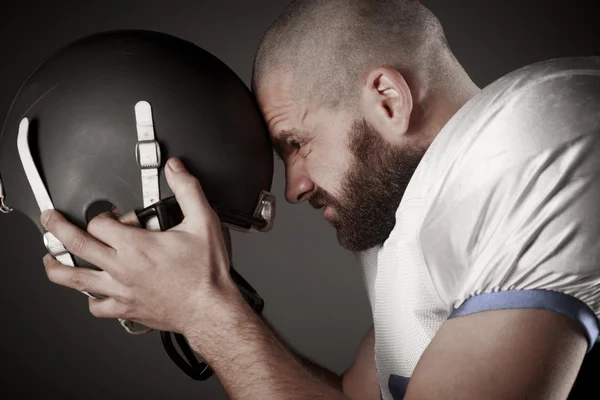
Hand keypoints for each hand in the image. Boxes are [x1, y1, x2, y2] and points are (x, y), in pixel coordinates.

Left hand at [41, 157, 242, 335]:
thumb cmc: (206, 273)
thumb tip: (175, 169)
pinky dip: (92, 300)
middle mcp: (122, 268)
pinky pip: (98, 307)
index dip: (100, 215)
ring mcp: (121, 291)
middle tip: (50, 220)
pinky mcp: (127, 310)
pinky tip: (93, 294)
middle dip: (57, 229)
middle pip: (76, 245)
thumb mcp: (203, 222)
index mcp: (135, 245)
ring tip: (49, 260)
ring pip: (76, 280)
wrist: (210, 309)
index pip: (99, 223)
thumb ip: (187, 190)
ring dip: (58, 268)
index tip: (107, 215)